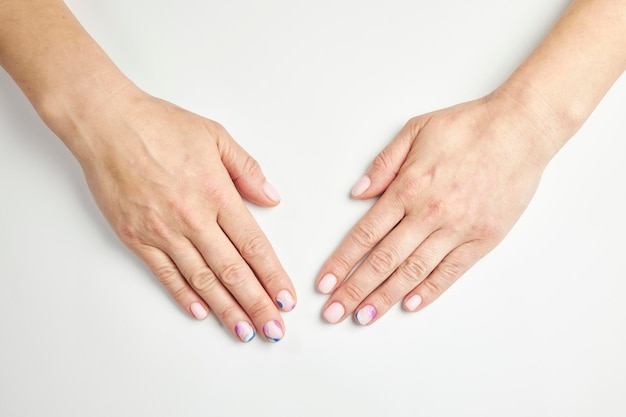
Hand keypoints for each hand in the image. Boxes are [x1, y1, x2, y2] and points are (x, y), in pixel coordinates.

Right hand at [72, 88, 295, 342]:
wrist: (106, 124)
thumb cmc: (159, 125)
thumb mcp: (215, 136)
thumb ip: (247, 169)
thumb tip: (271, 197)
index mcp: (216, 193)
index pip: (253, 245)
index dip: (272, 276)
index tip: (286, 298)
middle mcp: (193, 218)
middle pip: (232, 271)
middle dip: (257, 304)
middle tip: (274, 329)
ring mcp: (163, 231)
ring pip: (202, 279)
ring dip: (226, 310)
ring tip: (244, 331)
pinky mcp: (136, 237)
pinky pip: (165, 273)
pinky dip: (183, 295)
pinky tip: (201, 312)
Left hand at [317, 91, 557, 324]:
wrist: (521, 130)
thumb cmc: (469, 126)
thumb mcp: (415, 130)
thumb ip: (383, 164)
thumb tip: (357, 192)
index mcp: (408, 188)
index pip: (365, 234)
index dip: (341, 262)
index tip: (325, 282)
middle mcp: (429, 214)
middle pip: (383, 260)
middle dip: (355, 289)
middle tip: (334, 312)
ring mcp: (458, 229)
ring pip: (413, 272)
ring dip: (385, 297)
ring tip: (363, 318)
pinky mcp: (482, 239)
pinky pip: (450, 272)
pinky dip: (429, 291)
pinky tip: (409, 305)